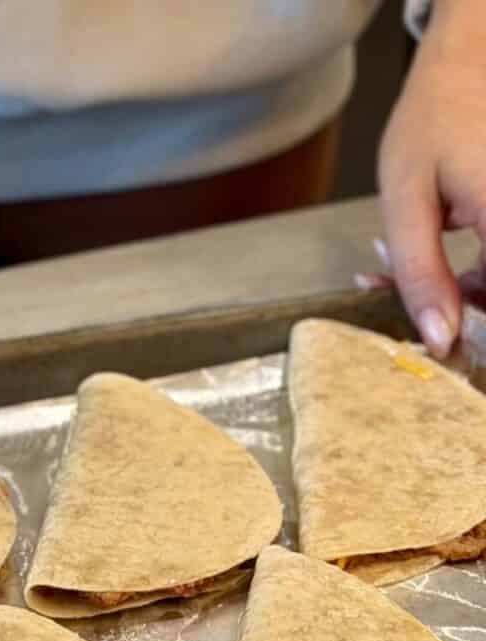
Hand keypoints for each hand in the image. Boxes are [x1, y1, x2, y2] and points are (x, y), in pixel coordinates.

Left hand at [378, 0, 485, 357]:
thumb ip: (422, 275)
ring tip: (405, 266)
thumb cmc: (437, 114)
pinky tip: (447, 246)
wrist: (476, 54)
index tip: (434, 345)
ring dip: (470, 290)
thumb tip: (440, 341)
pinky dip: (481, 267)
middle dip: (461, 308)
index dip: (473, 339)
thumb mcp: (407, 199)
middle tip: (404, 291)